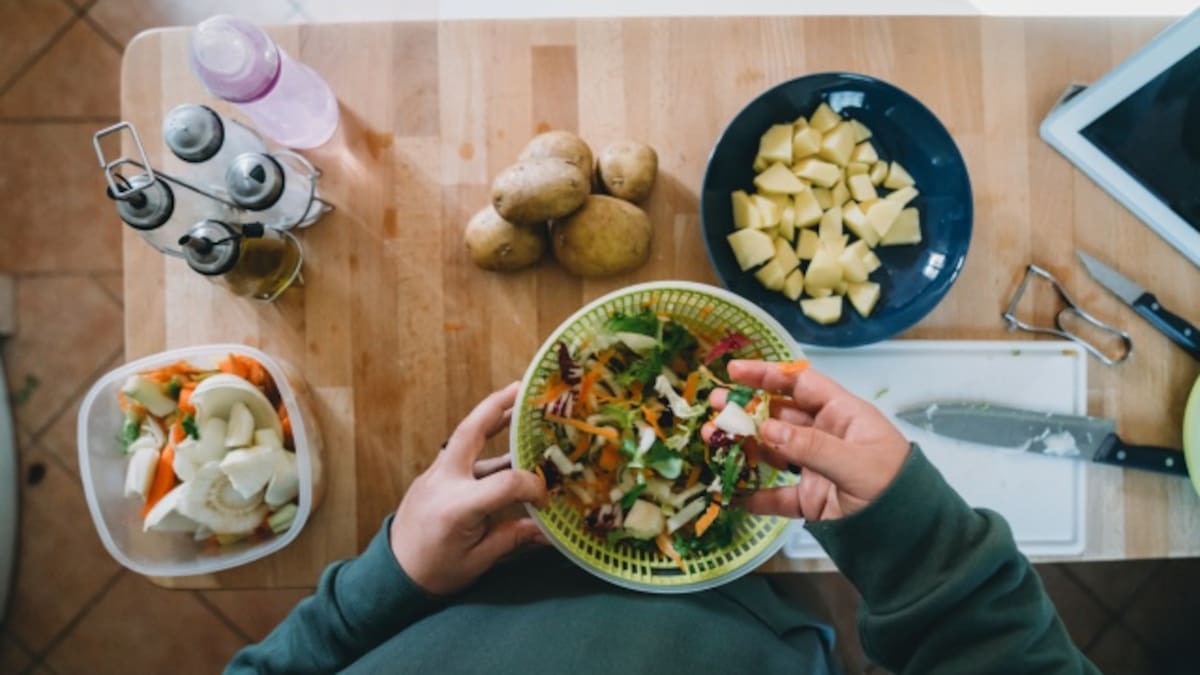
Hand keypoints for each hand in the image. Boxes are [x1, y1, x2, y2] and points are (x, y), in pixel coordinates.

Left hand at [391, 382, 548, 594]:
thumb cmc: (434, 573)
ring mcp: (434, 475)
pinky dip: (483, 444)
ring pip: (463, 437)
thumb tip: (548, 529)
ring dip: (491, 420)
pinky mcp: (432, 477)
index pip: (506, 482)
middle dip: (497, 406)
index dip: (533, 487)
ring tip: (519, 407)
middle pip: (470, 432)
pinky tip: (505, 444)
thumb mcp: (477, 561)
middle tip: (522, 389)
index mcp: (456, 507)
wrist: (391, 576)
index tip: (545, 499)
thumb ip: (512, 537)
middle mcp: (443, 482)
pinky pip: (460, 453)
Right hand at [704, 360, 908, 520]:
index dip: (767, 374)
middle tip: (714, 406)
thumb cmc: (894, 487)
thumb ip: (810, 446)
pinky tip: (729, 493)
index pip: (800, 383)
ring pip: (771, 452)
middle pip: (778, 415)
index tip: (733, 371)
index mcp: (842, 415)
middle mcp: (825, 436)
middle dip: (745, 409)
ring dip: (742, 446)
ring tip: (712, 442)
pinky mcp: (810, 500)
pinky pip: (775, 495)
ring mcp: (815, 468)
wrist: (912, 538)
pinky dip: (752, 495)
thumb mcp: (855, 463)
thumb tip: (766, 429)